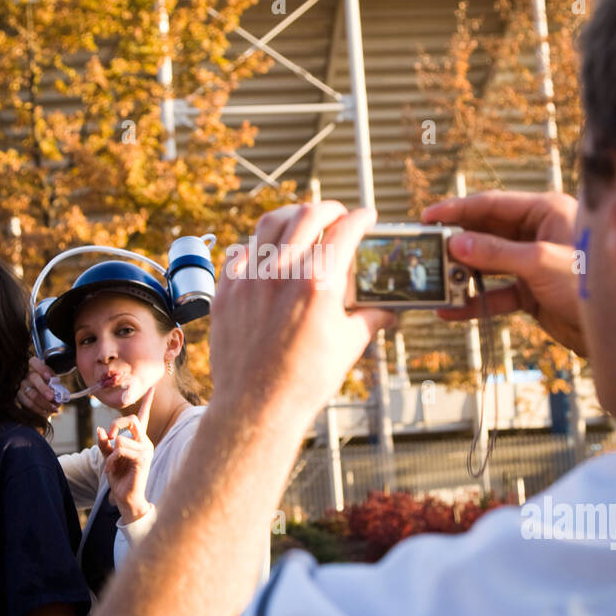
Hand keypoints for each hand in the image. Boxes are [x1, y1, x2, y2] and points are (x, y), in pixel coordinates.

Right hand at [18, 357, 62, 418]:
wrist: (39, 402)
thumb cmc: (47, 390)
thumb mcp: (52, 384)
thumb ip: (54, 385)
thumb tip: (58, 392)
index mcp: (34, 369)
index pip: (34, 362)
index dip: (41, 368)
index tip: (49, 377)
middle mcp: (25, 376)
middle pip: (33, 378)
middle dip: (44, 388)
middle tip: (52, 397)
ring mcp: (20, 387)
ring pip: (30, 394)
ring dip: (44, 403)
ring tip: (54, 409)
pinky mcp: (17, 398)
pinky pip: (27, 405)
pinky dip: (38, 410)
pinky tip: (45, 413)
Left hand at [97, 388, 155, 524]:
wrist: (126, 498)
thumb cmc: (120, 477)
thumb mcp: (108, 457)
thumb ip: (104, 443)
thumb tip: (100, 429)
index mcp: (139, 440)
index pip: (143, 417)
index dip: (147, 401)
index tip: (152, 387)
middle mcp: (145, 442)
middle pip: (131, 419)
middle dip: (115, 424)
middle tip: (108, 438)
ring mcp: (146, 450)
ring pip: (121, 438)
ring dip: (109, 453)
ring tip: (109, 464)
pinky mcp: (142, 459)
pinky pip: (120, 449)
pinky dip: (111, 459)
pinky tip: (111, 469)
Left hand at [210, 202, 394, 420]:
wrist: (256, 407)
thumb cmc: (305, 380)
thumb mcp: (348, 346)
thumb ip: (371, 319)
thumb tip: (389, 311)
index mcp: (319, 282)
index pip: (345, 230)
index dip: (361, 218)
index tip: (367, 217)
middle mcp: (282, 272)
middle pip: (308, 215)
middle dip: (329, 208)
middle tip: (338, 214)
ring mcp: (249, 278)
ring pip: (270, 223)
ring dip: (292, 215)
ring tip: (303, 221)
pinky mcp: (226, 290)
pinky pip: (241, 249)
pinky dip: (259, 243)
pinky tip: (268, 251)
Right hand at [423, 190, 588, 356]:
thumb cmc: (589, 282)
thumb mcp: (539, 262)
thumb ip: (495, 252)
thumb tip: (456, 244)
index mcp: (546, 211)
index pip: (493, 204)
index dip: (458, 209)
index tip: (428, 217)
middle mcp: (538, 233)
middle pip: (487, 233)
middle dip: (457, 244)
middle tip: (426, 251)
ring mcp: (534, 264)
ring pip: (489, 264)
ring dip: (464, 274)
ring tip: (436, 282)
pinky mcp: (533, 292)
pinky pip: (497, 293)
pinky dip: (475, 302)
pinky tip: (452, 310)